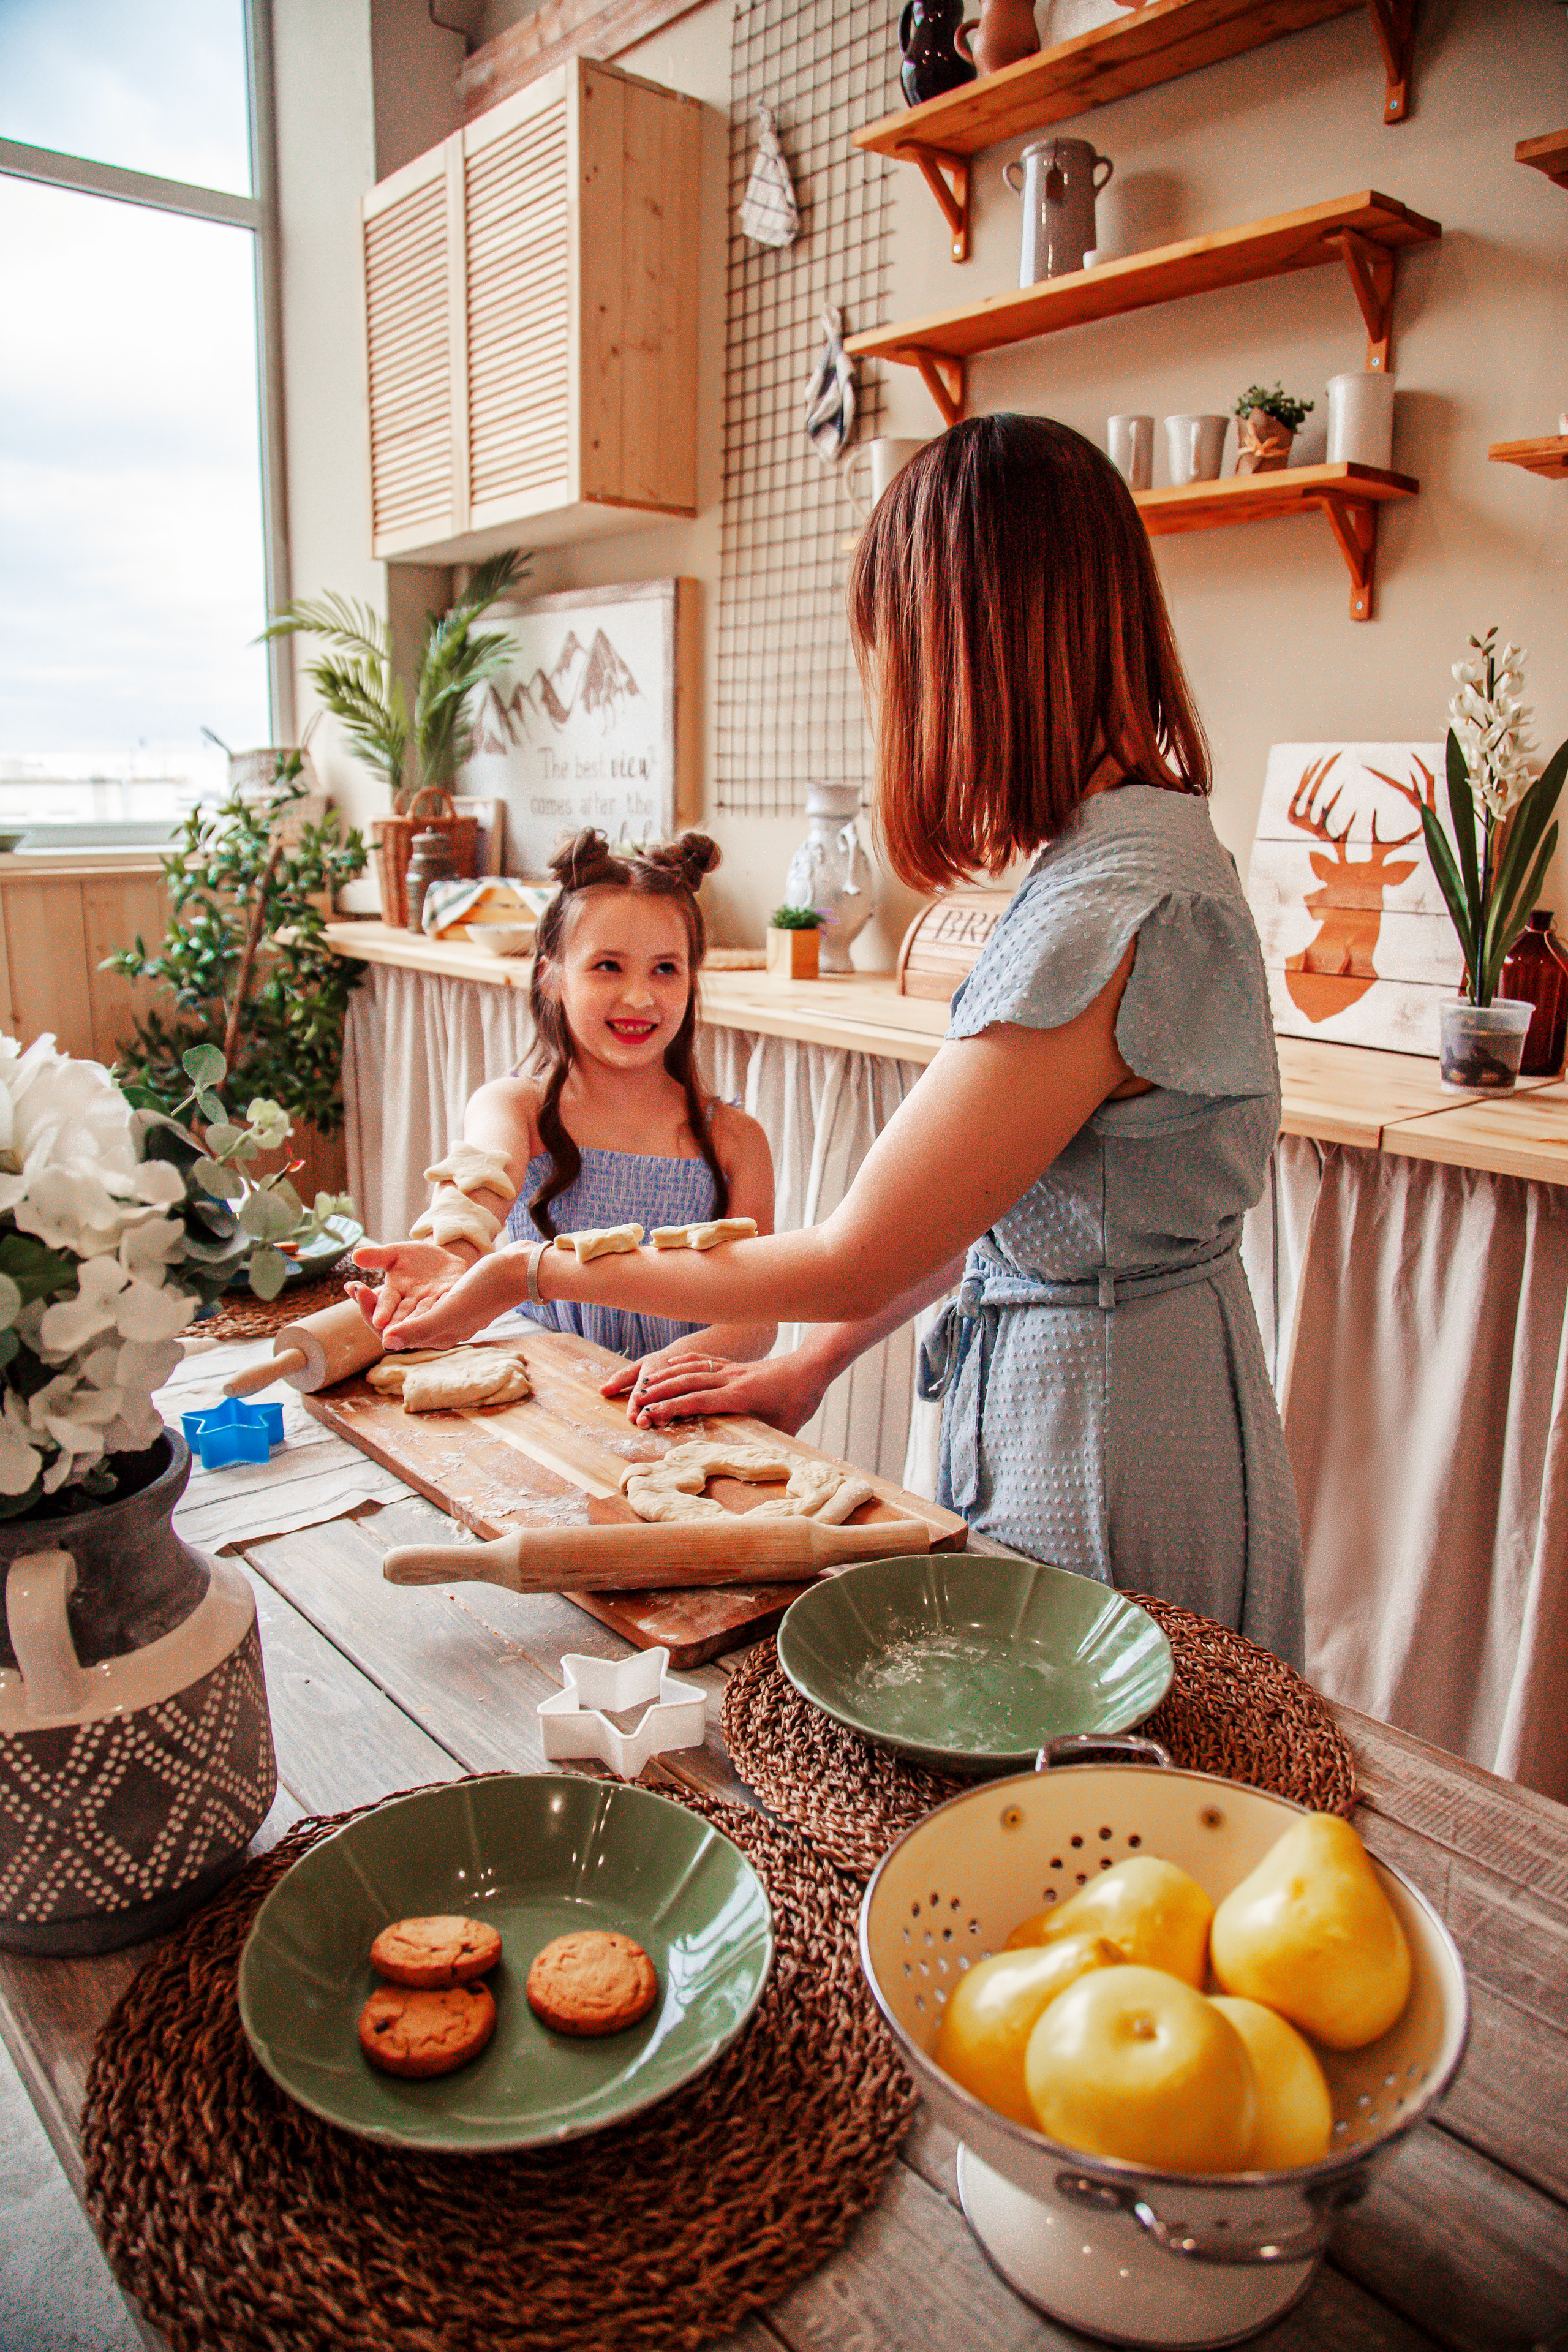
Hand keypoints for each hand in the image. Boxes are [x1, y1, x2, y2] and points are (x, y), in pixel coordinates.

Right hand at [348, 1239, 469, 1336]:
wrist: (445, 1259)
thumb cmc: (415, 1260)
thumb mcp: (395, 1254)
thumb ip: (376, 1257)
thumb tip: (355, 1256)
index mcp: (394, 1297)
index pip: (383, 1305)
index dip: (375, 1308)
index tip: (372, 1314)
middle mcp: (412, 1307)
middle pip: (400, 1319)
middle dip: (393, 1323)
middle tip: (382, 1328)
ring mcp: (433, 1306)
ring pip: (423, 1317)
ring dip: (416, 1324)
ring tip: (409, 1327)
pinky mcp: (454, 1299)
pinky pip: (448, 1307)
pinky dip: (443, 1309)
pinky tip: (441, 1311)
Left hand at [368, 1247, 529, 1348]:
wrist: (517, 1271)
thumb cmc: (486, 1289)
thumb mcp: (449, 1308)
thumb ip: (418, 1327)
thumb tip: (385, 1341)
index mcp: (437, 1336)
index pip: (392, 1335)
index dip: (369, 1315)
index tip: (354, 1289)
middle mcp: (441, 1330)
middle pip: (396, 1325)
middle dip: (371, 1308)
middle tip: (352, 1286)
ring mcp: (448, 1316)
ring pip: (404, 1313)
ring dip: (382, 1300)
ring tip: (364, 1283)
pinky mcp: (454, 1301)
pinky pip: (417, 1301)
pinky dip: (400, 1293)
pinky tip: (393, 1278)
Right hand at [602, 1344, 831, 1433]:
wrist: (811, 1367)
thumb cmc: (799, 1401)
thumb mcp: (785, 1428)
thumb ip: (765, 1445)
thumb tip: (754, 1468)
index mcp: (741, 1395)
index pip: (700, 1401)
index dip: (674, 1407)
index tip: (652, 1414)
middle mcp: (731, 1379)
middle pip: (688, 1383)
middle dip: (659, 1393)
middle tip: (635, 1404)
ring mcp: (730, 1369)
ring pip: (691, 1369)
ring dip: (666, 1377)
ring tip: (643, 1386)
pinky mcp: (733, 1364)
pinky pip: (703, 1360)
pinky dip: (683, 1362)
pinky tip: (669, 1364)